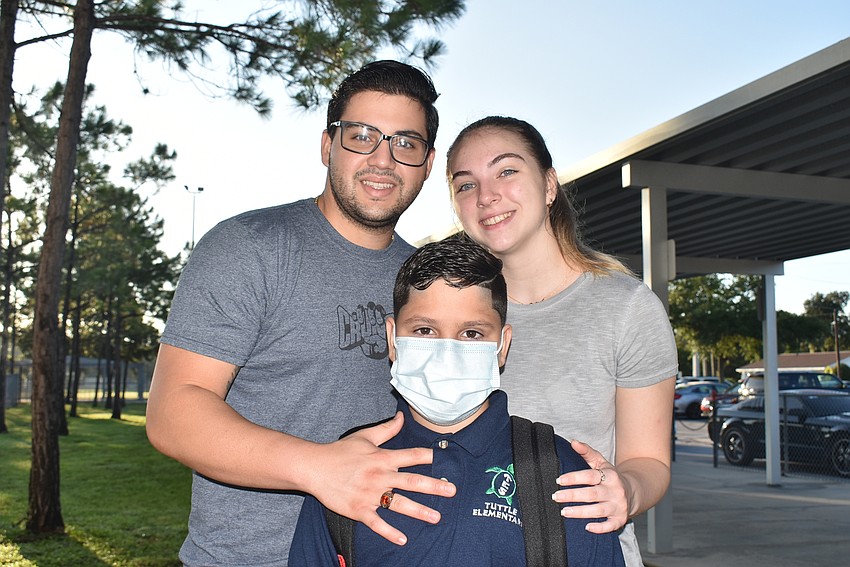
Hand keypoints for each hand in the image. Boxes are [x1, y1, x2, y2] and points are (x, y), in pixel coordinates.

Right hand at [307, 412, 455, 545]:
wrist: (314, 467)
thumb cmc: (340, 451)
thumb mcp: (365, 436)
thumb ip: (387, 429)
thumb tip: (402, 417)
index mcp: (383, 457)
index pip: (412, 455)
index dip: (430, 456)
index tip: (447, 458)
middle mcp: (380, 476)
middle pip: (412, 481)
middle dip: (434, 486)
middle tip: (452, 491)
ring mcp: (370, 494)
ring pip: (399, 504)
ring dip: (419, 511)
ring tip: (436, 518)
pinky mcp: (358, 509)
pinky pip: (377, 523)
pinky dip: (389, 532)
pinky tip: (403, 539)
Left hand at [552, 439, 628, 533]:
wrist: (633, 492)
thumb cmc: (611, 477)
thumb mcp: (601, 462)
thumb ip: (586, 452)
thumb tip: (573, 442)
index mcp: (609, 475)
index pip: (590, 476)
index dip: (574, 478)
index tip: (559, 480)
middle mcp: (615, 491)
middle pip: (592, 494)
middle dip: (572, 496)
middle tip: (556, 497)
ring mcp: (618, 506)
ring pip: (598, 510)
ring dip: (580, 512)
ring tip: (564, 512)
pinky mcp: (620, 519)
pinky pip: (610, 526)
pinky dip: (600, 528)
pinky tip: (587, 527)